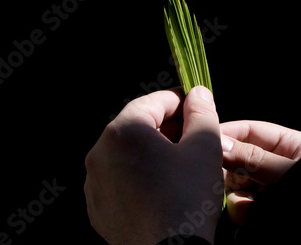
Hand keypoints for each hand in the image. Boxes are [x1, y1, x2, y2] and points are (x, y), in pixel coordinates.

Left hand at [84, 86, 223, 244]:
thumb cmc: (187, 199)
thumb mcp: (204, 147)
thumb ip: (201, 112)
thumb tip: (198, 94)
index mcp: (123, 131)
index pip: (153, 102)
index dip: (179, 100)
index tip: (196, 104)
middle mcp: (100, 153)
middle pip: (138, 126)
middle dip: (168, 127)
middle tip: (193, 135)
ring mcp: (95, 181)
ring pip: (129, 152)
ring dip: (154, 150)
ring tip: (181, 162)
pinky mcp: (98, 204)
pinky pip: (120, 177)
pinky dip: (140, 173)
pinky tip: (164, 185)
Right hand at [219, 120, 300, 225]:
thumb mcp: (291, 173)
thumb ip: (256, 158)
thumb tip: (220, 143)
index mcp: (290, 147)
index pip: (251, 131)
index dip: (227, 133)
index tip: (202, 142)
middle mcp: (276, 169)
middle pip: (238, 161)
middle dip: (229, 173)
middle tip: (218, 181)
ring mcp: (269, 194)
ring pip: (237, 189)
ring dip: (239, 202)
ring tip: (252, 212)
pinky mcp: (264, 217)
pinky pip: (242, 215)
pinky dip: (243, 222)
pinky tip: (251, 227)